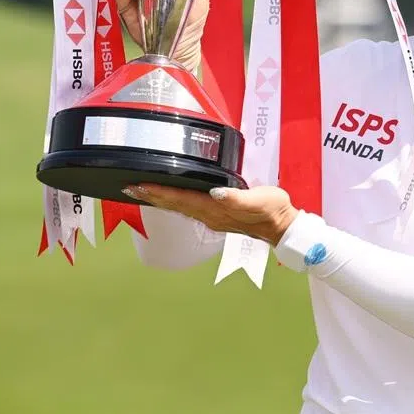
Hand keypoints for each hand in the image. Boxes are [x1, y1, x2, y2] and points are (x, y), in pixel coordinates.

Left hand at [123, 183, 298, 245]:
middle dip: (152, 195)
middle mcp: (210, 215)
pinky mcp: (218, 215)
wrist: (283, 227)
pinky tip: (170, 197)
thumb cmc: (273, 211)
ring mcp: (212, 217)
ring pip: (179, 207)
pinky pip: (189, 208)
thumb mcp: (259, 200)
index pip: (181, 199)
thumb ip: (236, 197)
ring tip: (142, 191)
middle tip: (129, 186)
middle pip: (174, 204)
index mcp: (216, 209)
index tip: (139, 186)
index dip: (159, 192)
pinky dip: (174, 201)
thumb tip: (216, 193)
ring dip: (160, 199)